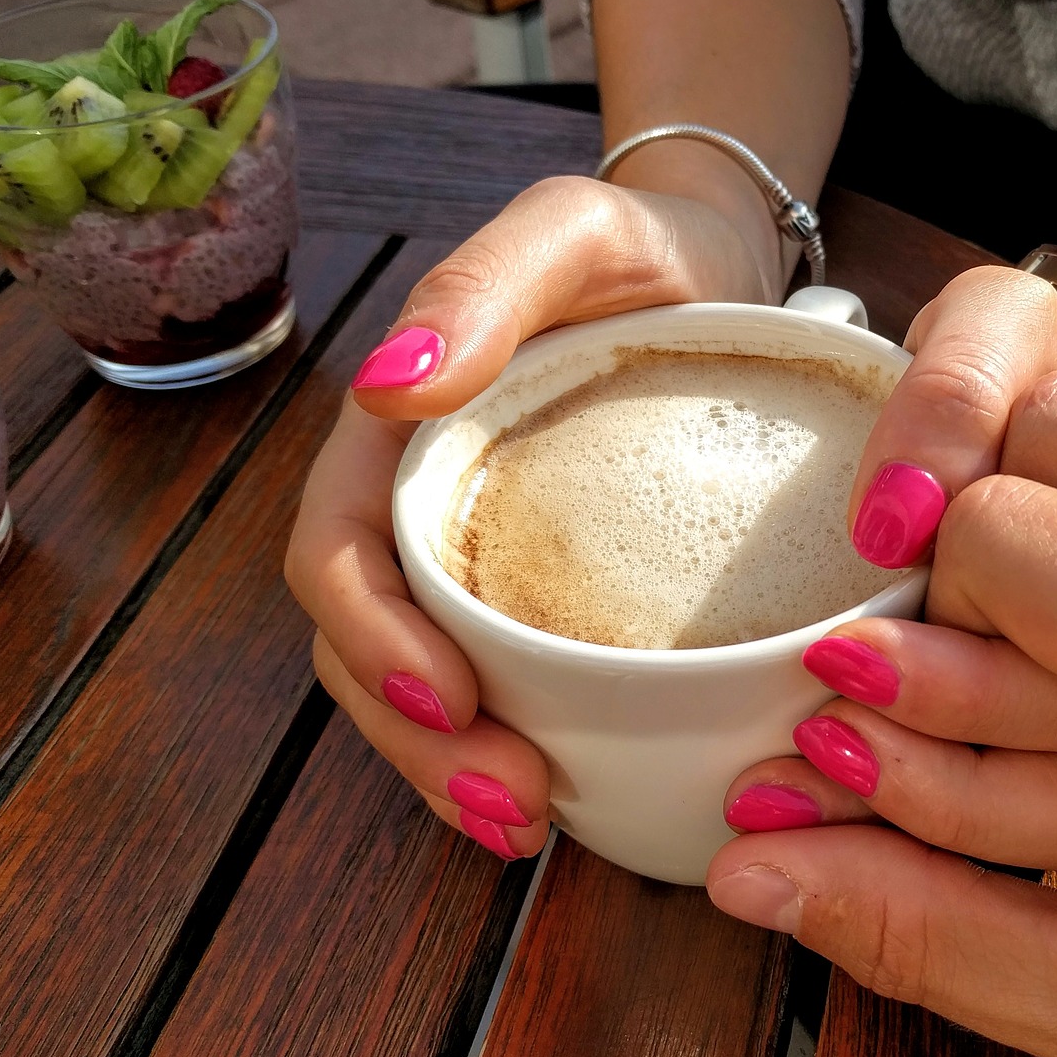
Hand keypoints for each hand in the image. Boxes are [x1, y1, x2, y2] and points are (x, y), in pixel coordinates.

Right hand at [286, 176, 771, 858]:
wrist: (716, 267)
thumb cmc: (641, 244)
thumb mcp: (570, 231)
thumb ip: (484, 285)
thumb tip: (389, 382)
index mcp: (398, 434)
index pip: (340, 551)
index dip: (372, 637)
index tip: (449, 698)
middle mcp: (423, 506)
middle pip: (369, 646)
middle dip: (420, 740)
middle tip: (512, 803)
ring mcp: (479, 557)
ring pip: (425, 687)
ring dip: (455, 770)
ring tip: (528, 826)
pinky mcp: (544, 594)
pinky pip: (503, 687)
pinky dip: (513, 749)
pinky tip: (565, 798)